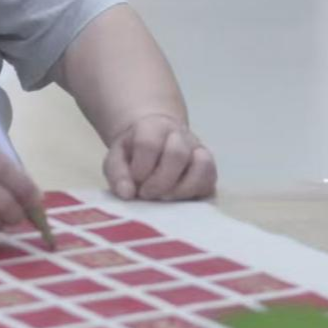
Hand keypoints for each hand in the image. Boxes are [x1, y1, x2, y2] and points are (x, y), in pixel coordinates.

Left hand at [102, 114, 216, 201]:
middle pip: (177, 153)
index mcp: (153, 127)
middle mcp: (180, 135)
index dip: (140, 168)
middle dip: (160, 181)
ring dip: (182, 189)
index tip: (135, 182)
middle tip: (147, 194)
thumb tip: (127, 193)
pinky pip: (211, 180)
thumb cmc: (133, 155)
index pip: (148, 143)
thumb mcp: (116, 159)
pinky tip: (178, 200)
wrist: (153, 146)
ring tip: (165, 198)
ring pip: (202, 165)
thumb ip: (117, 174)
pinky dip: (195, 194)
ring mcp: (198, 150)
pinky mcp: (209, 169)